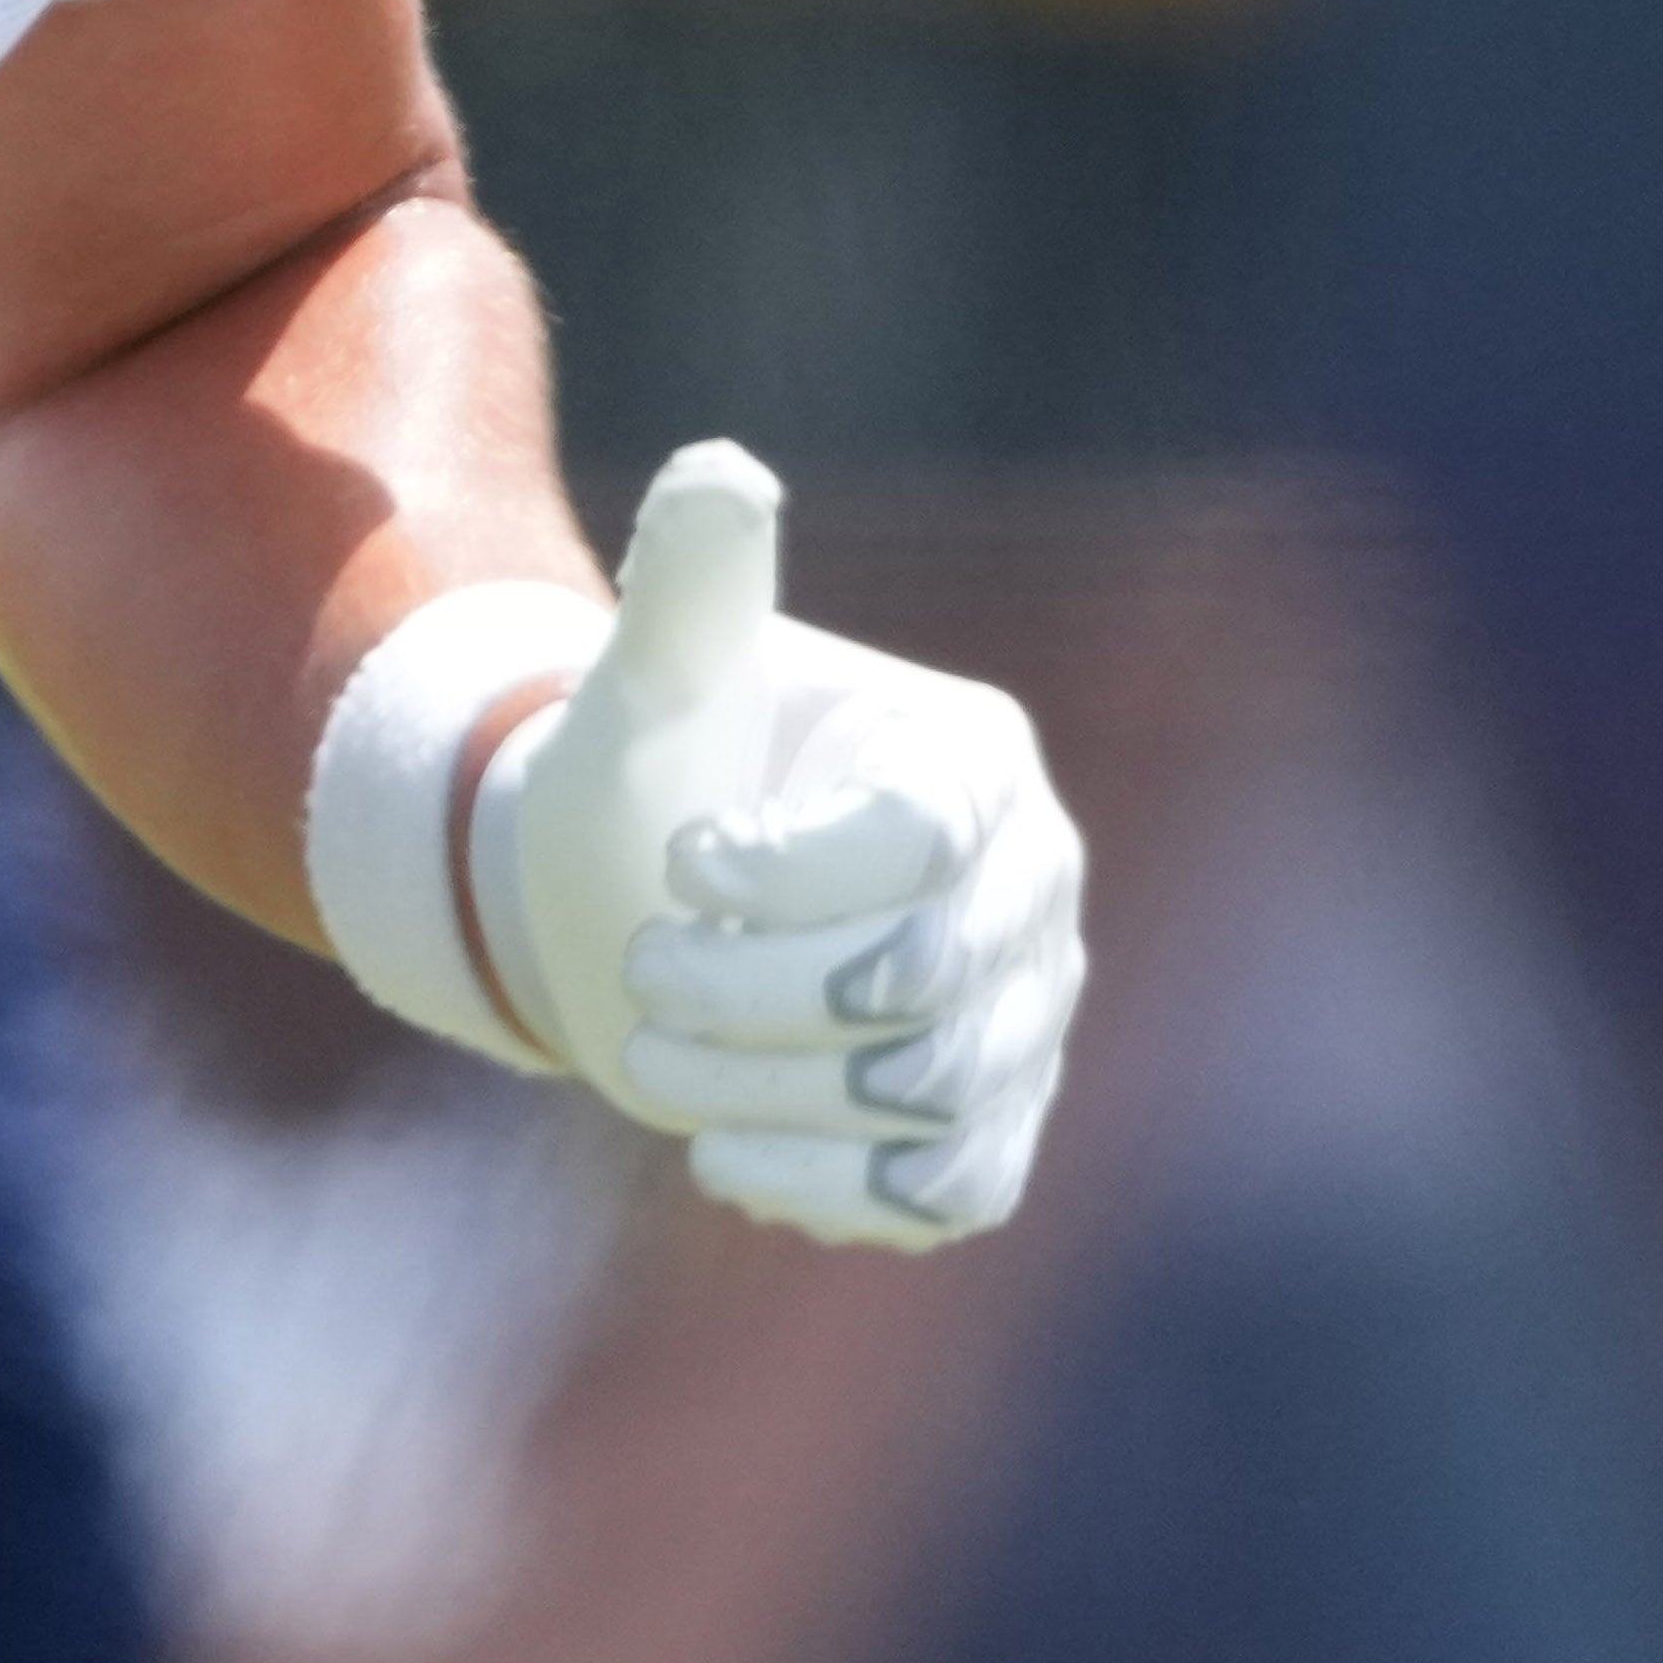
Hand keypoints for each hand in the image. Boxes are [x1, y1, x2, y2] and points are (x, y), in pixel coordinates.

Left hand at [483, 444, 1084, 1250]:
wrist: (629, 911)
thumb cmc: (650, 777)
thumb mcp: (651, 681)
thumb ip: (690, 586)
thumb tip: (721, 469)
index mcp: (976, 764)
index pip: (915, 849)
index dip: (781, 879)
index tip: (681, 861)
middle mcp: (1033, 889)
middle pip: (913, 982)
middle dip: (748, 993)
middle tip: (646, 972)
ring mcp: (1023, 1017)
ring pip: (924, 1096)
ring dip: (761, 1090)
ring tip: (657, 1051)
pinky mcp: (989, 1129)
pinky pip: (952, 1193)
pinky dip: (831, 1187)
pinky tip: (726, 1150)